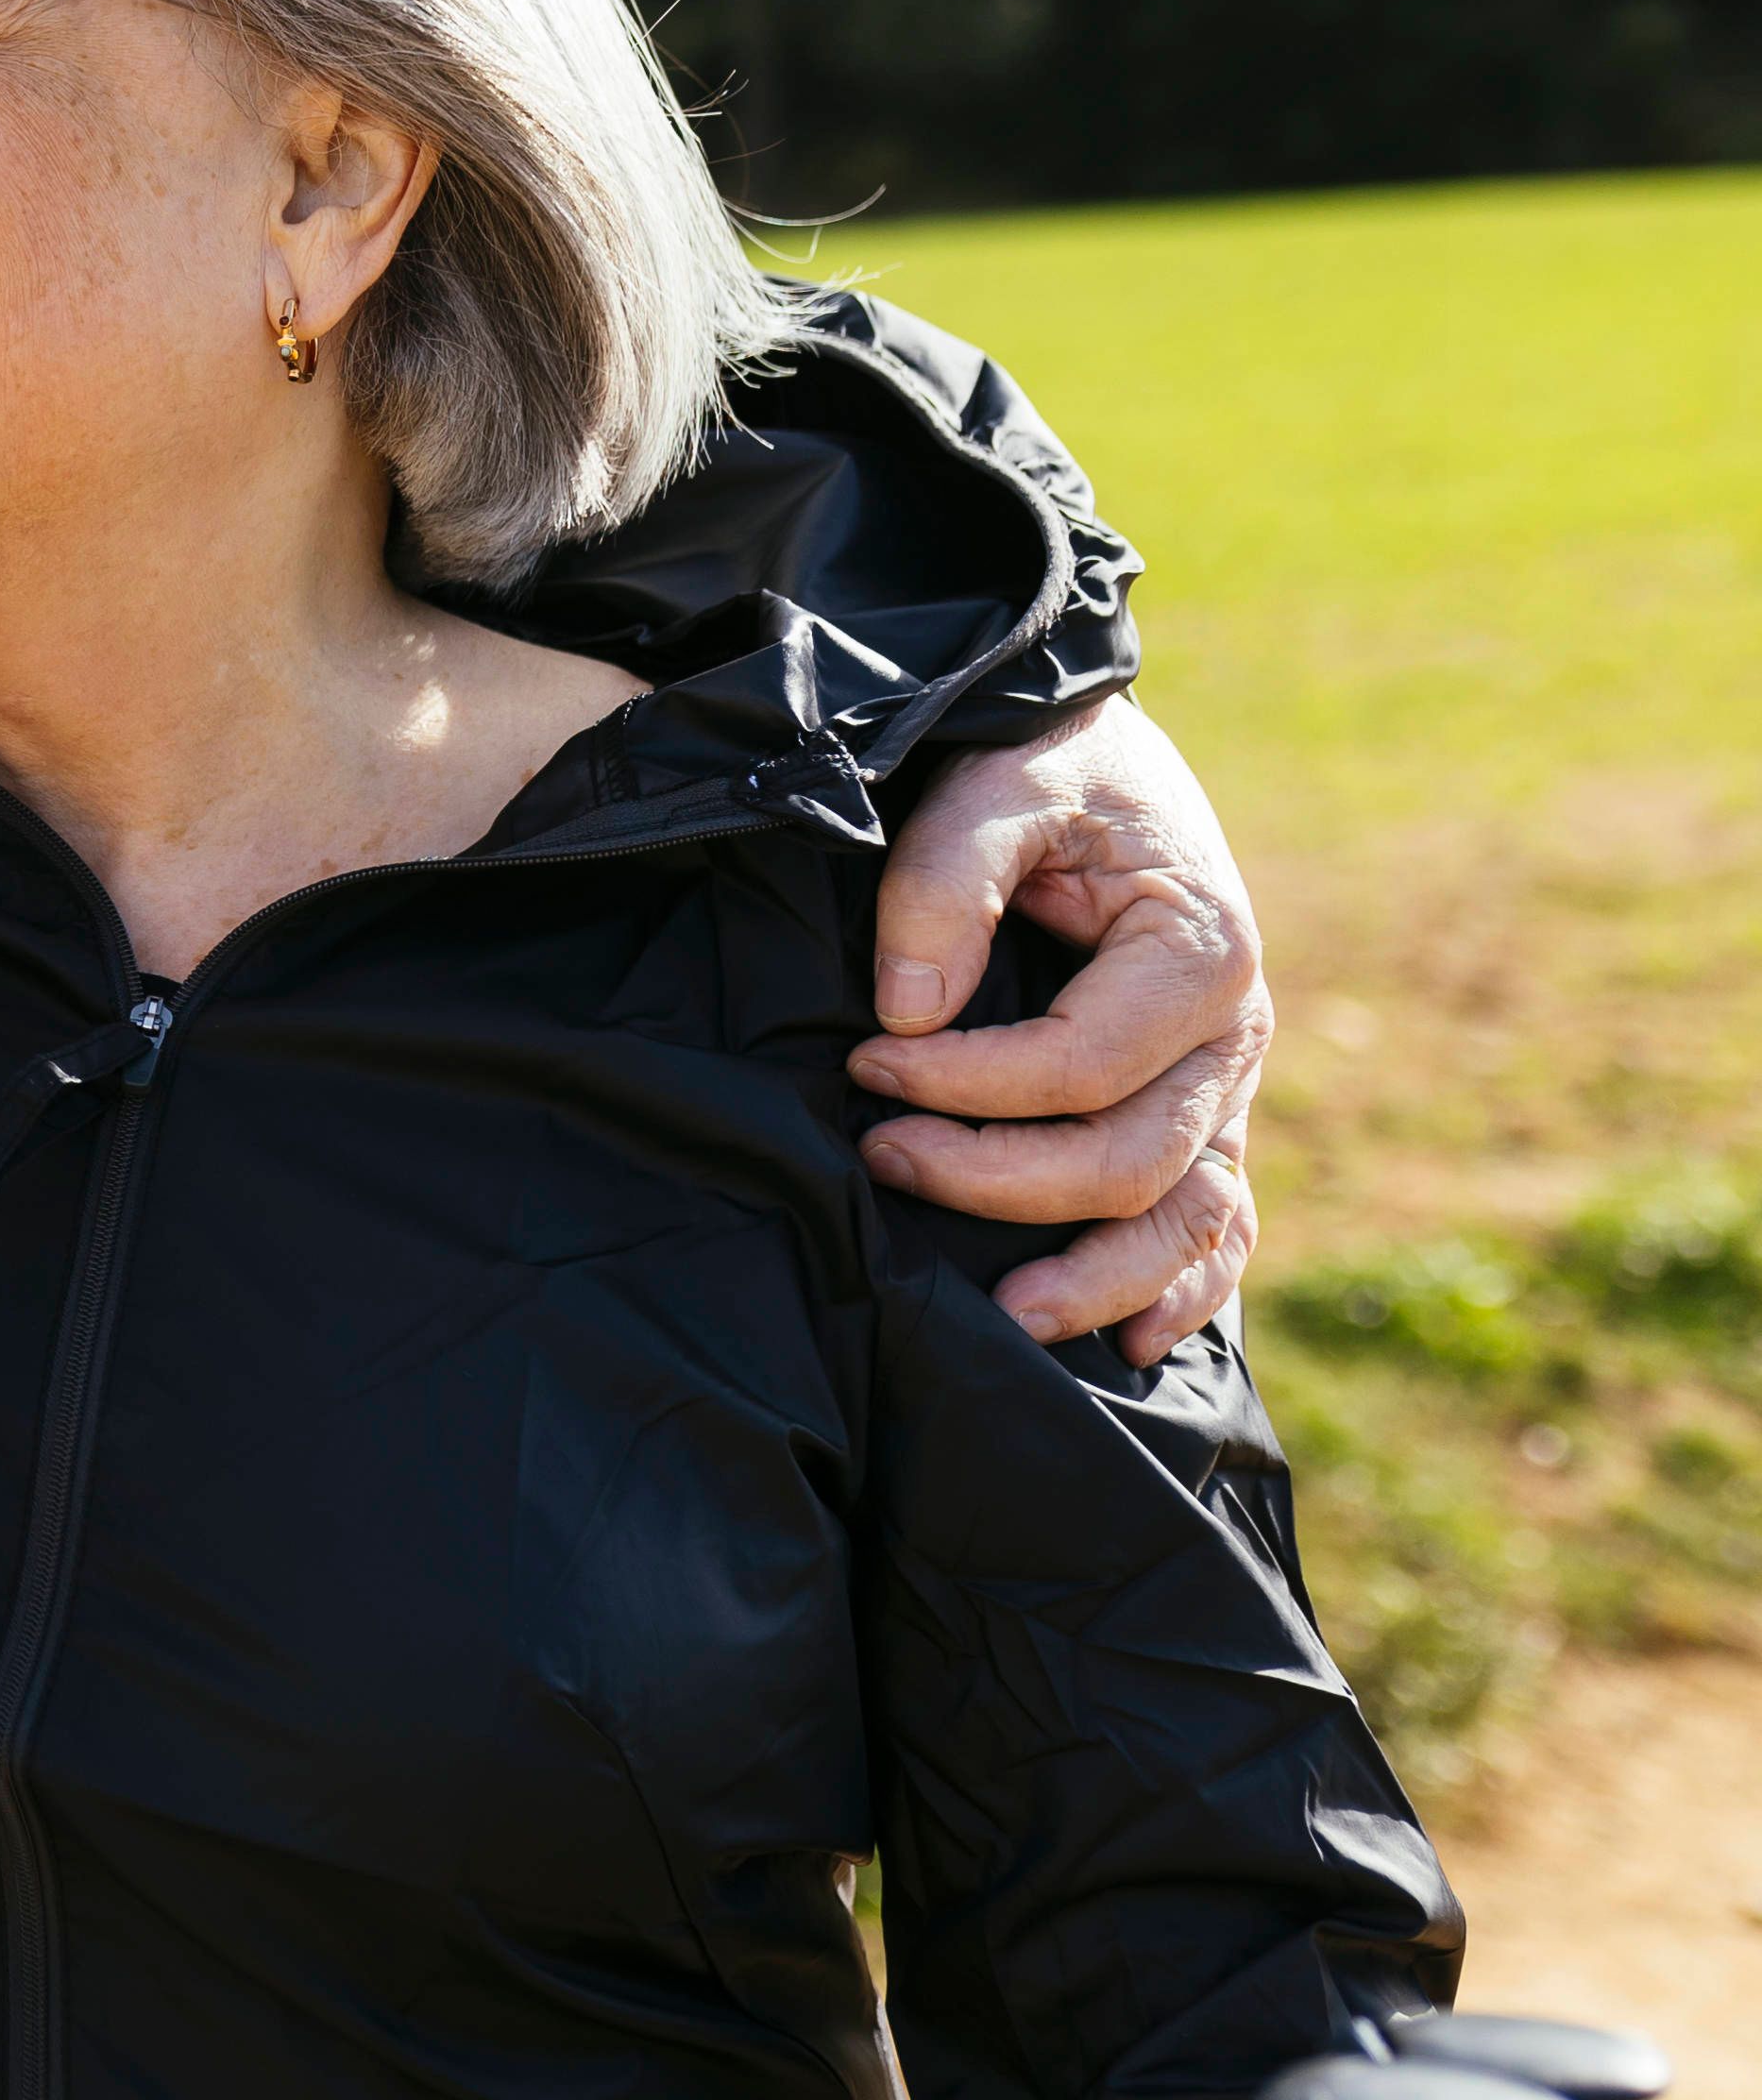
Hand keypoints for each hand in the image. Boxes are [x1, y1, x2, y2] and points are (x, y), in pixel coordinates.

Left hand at [846, 692, 1270, 1364]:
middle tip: (880, 1158)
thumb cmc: (1044, 768)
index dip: (967, 1086)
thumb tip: (909, 1009)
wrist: (1093, 757)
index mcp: (1200, 953)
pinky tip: (1123, 1342)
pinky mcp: (1205, 1113)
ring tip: (1010, 1319)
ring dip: (1104, 1277)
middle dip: (999, 1179)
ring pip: (1187, 1214)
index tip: (866, 1067)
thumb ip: (945, 882)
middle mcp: (1233, 1033)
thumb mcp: (994, 788)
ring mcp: (1225, 1085)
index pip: (1081, 1067)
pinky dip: (1183, 1285)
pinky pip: (1217, 1220)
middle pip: (1129, 1156)